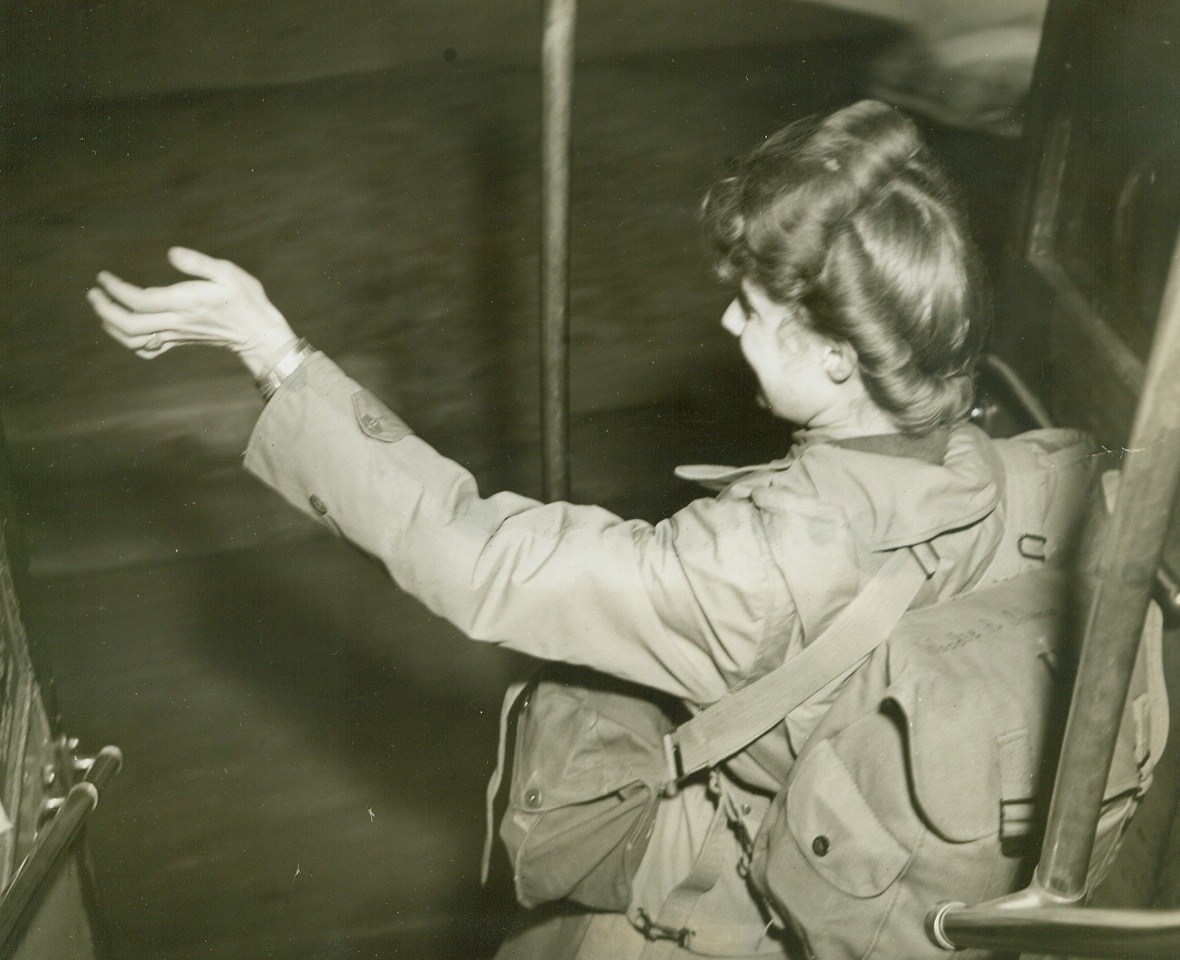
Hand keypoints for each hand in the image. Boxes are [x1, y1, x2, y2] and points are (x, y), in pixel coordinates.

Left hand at [88, 246, 298, 378]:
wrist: (257, 333)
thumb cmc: (246, 299)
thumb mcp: (227, 272)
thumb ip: (198, 263)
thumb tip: (171, 253)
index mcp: (184, 303)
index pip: (138, 300)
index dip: (115, 289)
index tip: (103, 277)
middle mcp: (176, 322)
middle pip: (129, 324)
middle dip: (105, 309)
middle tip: (94, 293)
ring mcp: (176, 335)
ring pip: (134, 340)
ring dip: (112, 327)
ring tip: (103, 310)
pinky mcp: (179, 341)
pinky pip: (148, 350)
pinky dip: (129, 342)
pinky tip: (124, 331)